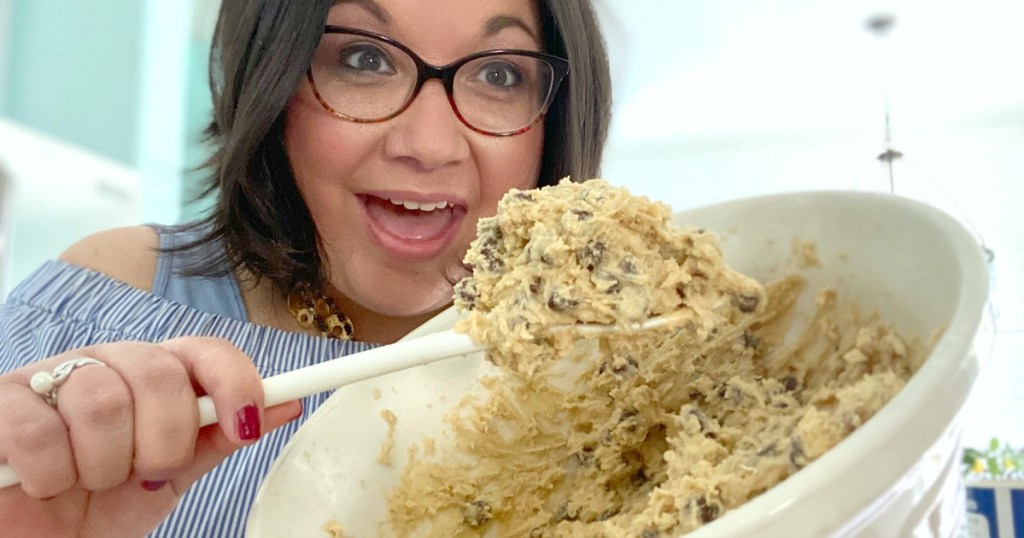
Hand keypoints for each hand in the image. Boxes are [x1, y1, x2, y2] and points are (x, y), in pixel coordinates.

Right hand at [0, 337, 301, 536]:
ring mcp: (47, 379)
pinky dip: (52, 474)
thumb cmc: (98, 508)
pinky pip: (39, 431)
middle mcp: (104, 365)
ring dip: (104, 465)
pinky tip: (45, 484)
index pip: (204, 351)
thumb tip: (286, 404)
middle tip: (146, 474)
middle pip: (160, 374)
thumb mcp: (171, 476)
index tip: (247, 423)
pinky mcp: (0, 405)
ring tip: (89, 483)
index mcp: (150, 375)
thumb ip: (219, 439)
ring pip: (102, 400)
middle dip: (164, 441)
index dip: (234, 381)